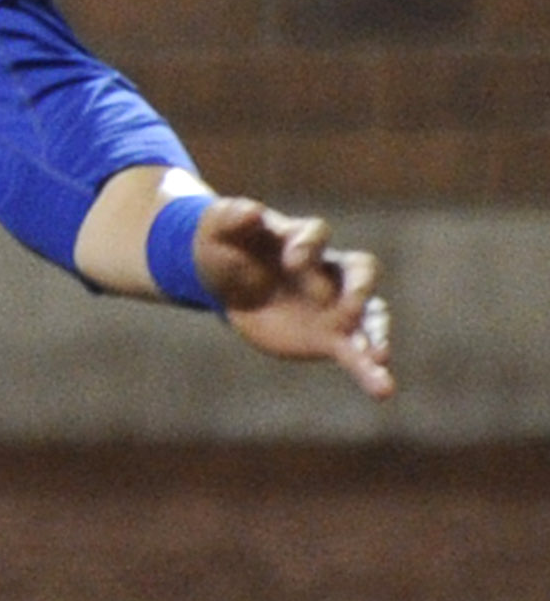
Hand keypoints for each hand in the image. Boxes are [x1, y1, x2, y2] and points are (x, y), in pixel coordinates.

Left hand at [200, 197, 393, 399]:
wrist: (224, 280)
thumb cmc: (223, 245)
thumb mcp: (217, 227)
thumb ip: (231, 217)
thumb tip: (250, 211)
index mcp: (300, 238)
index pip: (317, 233)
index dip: (308, 244)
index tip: (291, 261)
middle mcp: (328, 270)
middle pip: (360, 271)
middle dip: (356, 288)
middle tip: (344, 308)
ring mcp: (334, 305)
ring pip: (368, 317)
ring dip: (376, 336)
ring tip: (379, 358)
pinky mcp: (329, 337)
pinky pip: (356, 354)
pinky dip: (370, 371)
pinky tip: (384, 389)